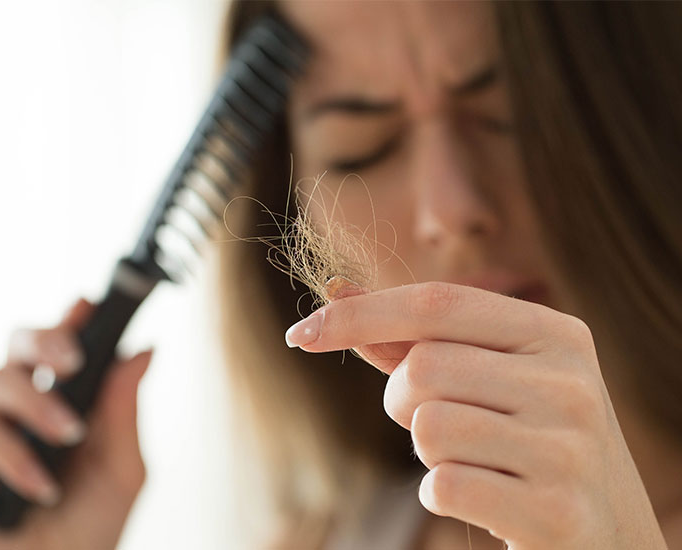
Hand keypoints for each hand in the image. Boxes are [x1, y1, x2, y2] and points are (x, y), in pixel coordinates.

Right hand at [0, 297, 151, 549]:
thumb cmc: (87, 532)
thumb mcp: (119, 469)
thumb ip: (124, 410)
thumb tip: (145, 350)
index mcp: (69, 406)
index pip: (65, 351)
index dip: (72, 321)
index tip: (87, 303)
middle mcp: (27, 412)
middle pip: (18, 347)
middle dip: (43, 337)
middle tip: (72, 357)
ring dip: (39, 403)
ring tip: (71, 434)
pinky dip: (16, 456)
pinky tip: (42, 486)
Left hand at [285, 279, 668, 549]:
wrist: (607, 528)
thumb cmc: (529, 436)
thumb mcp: (489, 375)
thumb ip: (413, 336)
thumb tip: (336, 291)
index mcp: (554, 332)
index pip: (436, 302)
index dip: (360, 314)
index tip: (303, 332)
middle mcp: (569, 381)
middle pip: (423, 368)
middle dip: (401, 400)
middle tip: (431, 419)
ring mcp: (568, 448)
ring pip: (427, 427)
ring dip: (424, 448)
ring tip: (470, 457)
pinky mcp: (556, 510)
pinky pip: (444, 485)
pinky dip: (440, 492)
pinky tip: (480, 495)